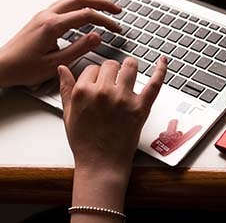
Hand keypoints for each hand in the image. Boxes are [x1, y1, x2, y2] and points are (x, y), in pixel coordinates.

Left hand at [0, 0, 121, 91]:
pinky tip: (84, 13)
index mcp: (52, 26)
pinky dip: (79, 6)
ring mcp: (43, 16)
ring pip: (71, 0)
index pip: (86, 15)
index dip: (105, 21)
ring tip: (104, 9)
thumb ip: (79, 49)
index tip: (116, 28)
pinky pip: (64, 5)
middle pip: (80, 0)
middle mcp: (47, 16)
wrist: (0, 67)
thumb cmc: (23, 68)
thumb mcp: (55, 64)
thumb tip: (98, 37)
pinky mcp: (40, 19)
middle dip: (102, 3)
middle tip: (117, 10)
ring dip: (90, 2)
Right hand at [57, 56, 166, 174]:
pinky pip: (154, 83)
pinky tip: (163, 60)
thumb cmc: (84, 142)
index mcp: (83, 92)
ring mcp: (123, 99)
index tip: (98, 82)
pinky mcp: (140, 108)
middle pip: (110, 65)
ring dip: (130, 66)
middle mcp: (103, 92)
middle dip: (111, 71)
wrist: (101, 164)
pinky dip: (160, 70)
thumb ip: (65, 88)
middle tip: (113, 81)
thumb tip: (62, 69)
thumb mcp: (68, 114)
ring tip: (130, 69)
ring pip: (130, 66)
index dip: (95, 75)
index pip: (92, 68)